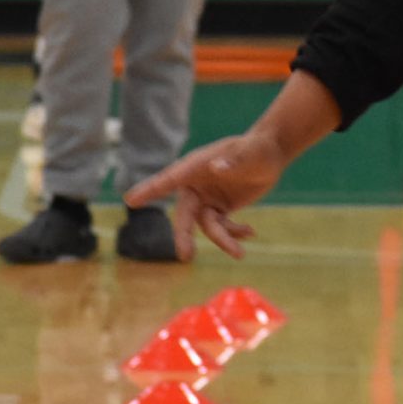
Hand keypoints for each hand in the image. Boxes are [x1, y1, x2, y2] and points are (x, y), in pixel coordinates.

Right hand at [125, 132, 285, 258]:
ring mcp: (207, 198)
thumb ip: (233, 161)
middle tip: (185, 255)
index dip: (149, 190)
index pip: (169, 179)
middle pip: (185, 214)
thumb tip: (216, 167)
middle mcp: (196, 185)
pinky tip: (250, 232)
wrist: (272, 152)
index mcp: (195, 166)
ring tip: (239, 253)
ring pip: (207, 226)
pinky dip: (235, 233)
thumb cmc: (257, 147)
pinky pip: (222, 227)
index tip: (130, 200)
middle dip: (184, 235)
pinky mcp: (221, 208)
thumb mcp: (249, 153)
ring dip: (222, 240)